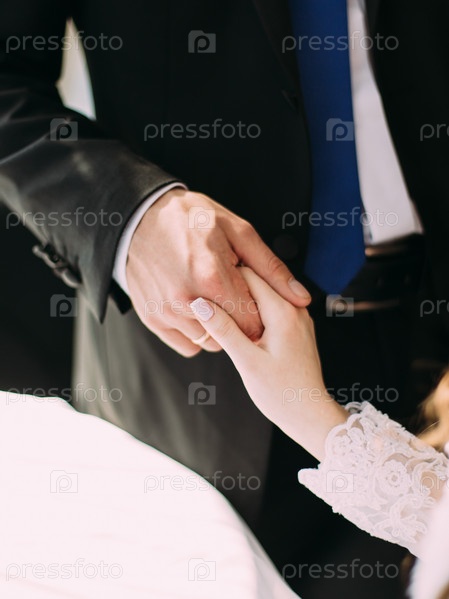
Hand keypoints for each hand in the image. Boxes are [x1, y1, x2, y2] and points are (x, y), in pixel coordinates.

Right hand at [126, 188, 310, 356]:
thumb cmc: (191, 219)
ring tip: (212, 297)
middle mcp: (187, 300)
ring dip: (217, 328)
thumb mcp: (239, 233)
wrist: (141, 218)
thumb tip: (300, 296)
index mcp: (212, 277)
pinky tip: (197, 309)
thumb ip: (271, 269)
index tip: (256, 303)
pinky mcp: (152, 318)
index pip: (251, 322)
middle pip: (231, 335)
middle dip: (239, 320)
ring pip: (209, 342)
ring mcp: (167, 312)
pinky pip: (186, 344)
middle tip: (233, 296)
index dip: (259, 315)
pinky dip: (196, 332)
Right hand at [190, 267, 346, 459]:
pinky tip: (237, 327)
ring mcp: (297, 316)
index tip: (202, 283)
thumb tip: (199, 304)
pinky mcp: (295, 327)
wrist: (310, 415)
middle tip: (205, 301)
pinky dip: (252, 313)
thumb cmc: (281, 394)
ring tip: (218, 315)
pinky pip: (270, 308)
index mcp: (284, 312)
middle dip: (230, 288)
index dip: (222, 277)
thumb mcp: (247, 362)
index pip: (248, 274)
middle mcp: (295, 308)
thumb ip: (224, 330)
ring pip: (262, 294)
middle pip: (256, 281)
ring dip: (240, 302)